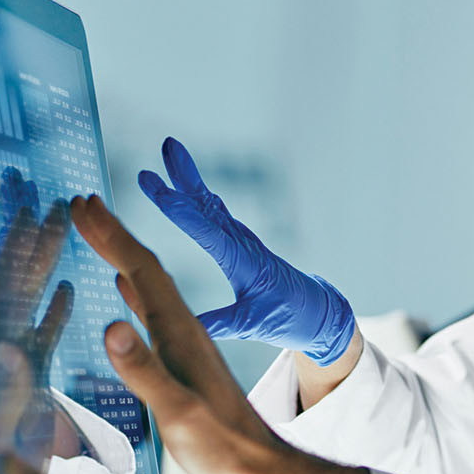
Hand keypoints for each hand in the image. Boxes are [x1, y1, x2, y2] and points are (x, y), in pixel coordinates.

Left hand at [0, 167, 40, 409]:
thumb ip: (4, 394)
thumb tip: (8, 349)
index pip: (2, 297)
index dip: (15, 255)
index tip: (30, 216)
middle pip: (15, 288)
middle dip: (31, 244)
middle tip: (51, 205)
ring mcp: (12, 367)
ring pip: (29, 304)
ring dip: (43, 266)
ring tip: (58, 229)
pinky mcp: (28, 384)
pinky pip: (42, 335)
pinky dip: (53, 309)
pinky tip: (65, 289)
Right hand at [69, 193, 368, 473]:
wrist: (256, 464)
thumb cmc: (218, 444)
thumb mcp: (177, 412)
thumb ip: (144, 371)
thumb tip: (113, 324)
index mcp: (180, 334)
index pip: (143, 272)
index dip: (113, 236)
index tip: (85, 204)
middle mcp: (183, 329)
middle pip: (146, 269)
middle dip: (114, 233)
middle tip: (82, 203)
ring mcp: (183, 342)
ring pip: (148, 285)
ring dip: (122, 255)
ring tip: (99, 232)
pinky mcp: (183, 359)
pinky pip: (152, 311)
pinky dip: (133, 291)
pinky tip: (124, 289)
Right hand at [139, 137, 355, 364]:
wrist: (315, 311)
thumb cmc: (288, 317)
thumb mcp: (253, 324)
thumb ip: (221, 323)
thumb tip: (186, 325)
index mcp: (243, 261)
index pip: (207, 231)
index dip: (180, 210)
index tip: (157, 188)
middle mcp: (241, 243)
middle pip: (207, 205)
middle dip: (183, 178)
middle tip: (166, 148)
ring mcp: (240, 241)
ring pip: (209, 204)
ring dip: (189, 178)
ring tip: (171, 151)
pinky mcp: (239, 244)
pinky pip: (214, 214)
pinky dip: (198, 196)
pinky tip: (188, 187)